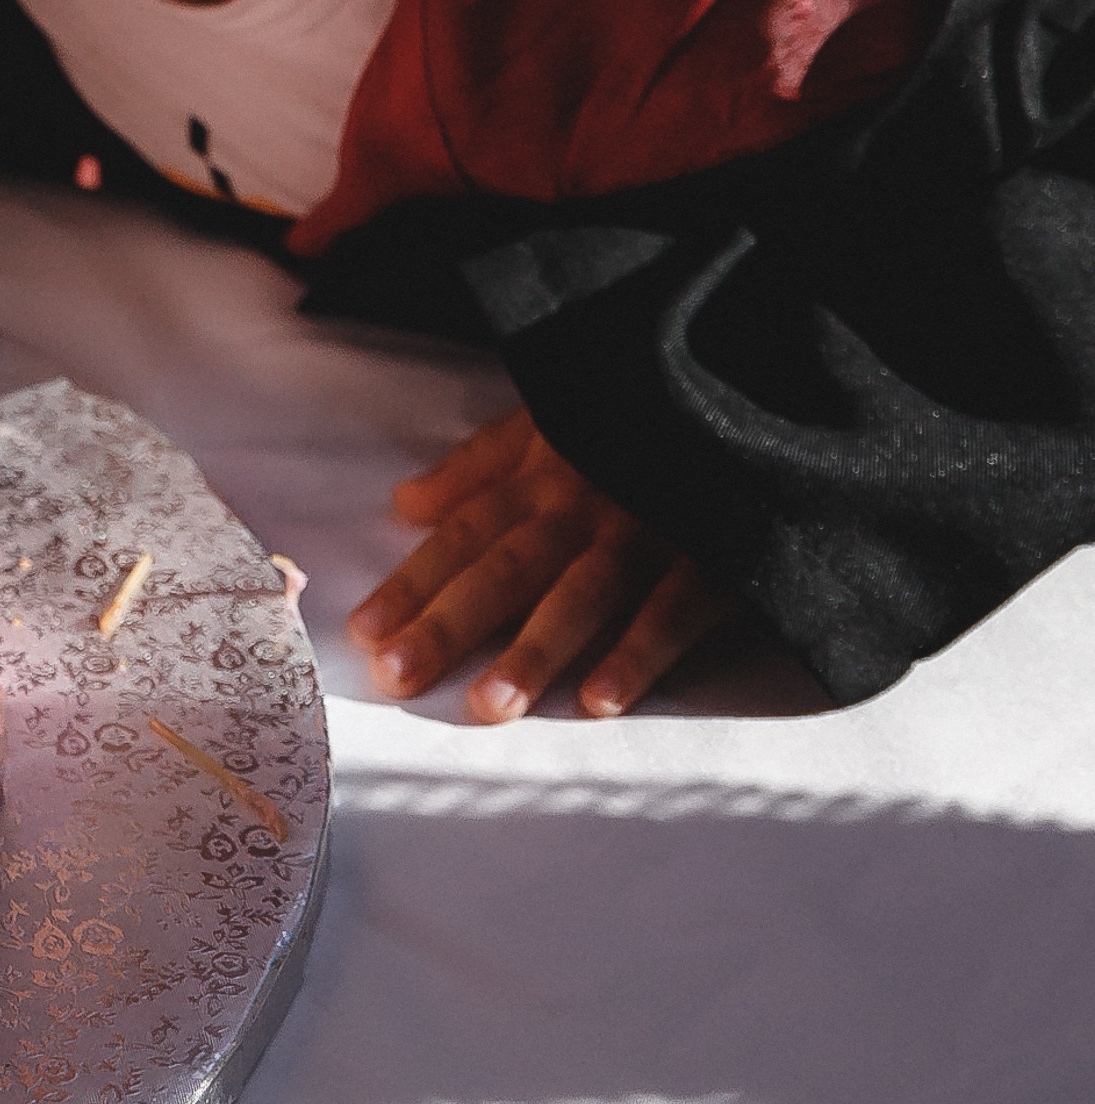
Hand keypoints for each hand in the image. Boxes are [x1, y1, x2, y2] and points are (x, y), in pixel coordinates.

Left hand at [346, 408, 730, 720]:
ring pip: (581, 595)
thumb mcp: (549, 419)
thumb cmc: (631, 416)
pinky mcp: (712, 560)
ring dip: (534, 651)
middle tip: (397, 679)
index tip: (364, 633)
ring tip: (489, 705)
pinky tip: (599, 701)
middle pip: (507, 568)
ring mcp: (648, 533)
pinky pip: (671, 612)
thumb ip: (479, 464)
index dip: (414, 581)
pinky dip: (636, 654)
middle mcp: (585, 506)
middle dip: (450, 624)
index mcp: (545, 474)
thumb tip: (405, 504)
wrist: (740, 398)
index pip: (466, 533)